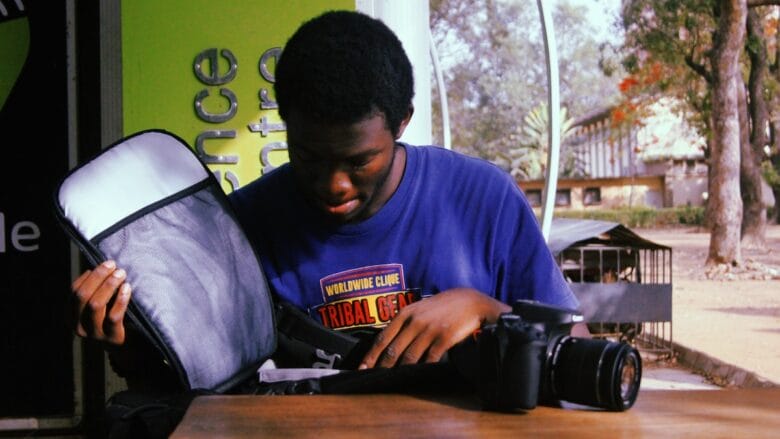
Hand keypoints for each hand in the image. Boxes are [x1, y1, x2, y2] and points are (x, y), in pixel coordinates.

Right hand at [71, 260, 131, 344]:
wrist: (128, 348)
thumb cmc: (114, 320)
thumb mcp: (100, 308)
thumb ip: (97, 291)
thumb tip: (103, 266)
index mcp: (73, 317)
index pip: (74, 292)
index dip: (88, 276)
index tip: (103, 264)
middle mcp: (79, 327)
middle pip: (82, 296)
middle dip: (98, 277)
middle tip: (112, 264)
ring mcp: (95, 334)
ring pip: (95, 305)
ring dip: (108, 285)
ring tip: (121, 273)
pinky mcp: (112, 338)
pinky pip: (113, 316)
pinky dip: (120, 299)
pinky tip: (127, 287)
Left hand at [359, 288, 510, 368]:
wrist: (470, 302)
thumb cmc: (442, 307)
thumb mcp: (419, 309)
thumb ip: (405, 323)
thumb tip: (388, 344)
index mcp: (405, 313)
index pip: (382, 338)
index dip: (370, 356)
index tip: (361, 369)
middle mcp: (414, 321)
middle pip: (393, 350)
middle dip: (381, 368)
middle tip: (373, 381)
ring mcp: (429, 330)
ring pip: (409, 357)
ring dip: (399, 372)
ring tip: (392, 384)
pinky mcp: (444, 338)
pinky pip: (429, 359)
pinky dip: (422, 370)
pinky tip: (416, 378)